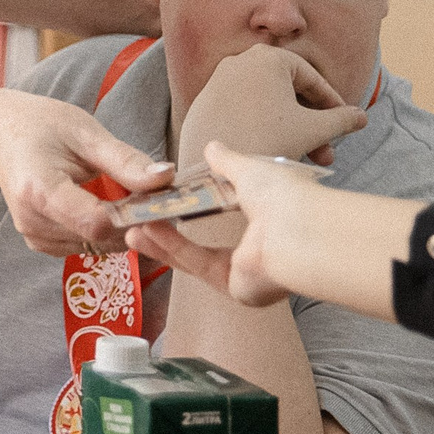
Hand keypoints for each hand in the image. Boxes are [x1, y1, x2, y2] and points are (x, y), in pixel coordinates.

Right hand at [0, 89, 171, 255]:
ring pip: (99, 245)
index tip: (157, 198)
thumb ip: (125, 161)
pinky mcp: (42, 243)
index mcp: (39, 190)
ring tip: (127, 193)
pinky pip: (88, 244)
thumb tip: (167, 178)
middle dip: (133, 221)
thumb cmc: (38, 127)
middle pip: (101, 237)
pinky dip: (105, 229)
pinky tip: (106, 204)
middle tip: (152, 193)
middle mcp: (33, 221)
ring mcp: (35, 236)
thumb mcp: (84, 132)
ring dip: (122, 226)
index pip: (97, 223)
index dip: (132, 216)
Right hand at [127, 143, 322, 305]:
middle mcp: (258, 249)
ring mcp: (247, 272)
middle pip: (204, 241)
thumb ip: (228, 162)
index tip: (167, 199)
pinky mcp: (236, 287)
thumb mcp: (250, 170)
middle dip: (168, 232)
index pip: (226, 212)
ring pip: (195, 257)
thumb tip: (212, 146)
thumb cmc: (287, 197)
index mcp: (267, 219)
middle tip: (140, 221)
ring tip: (133, 229)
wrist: (300, 232)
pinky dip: (172, 248)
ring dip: (163, 242)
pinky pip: (198, 264)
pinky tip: (148, 233)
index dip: (195, 205)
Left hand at [174, 47, 365, 248]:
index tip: (347, 121)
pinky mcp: (203, 105)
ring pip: (266, 105)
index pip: (310, 78)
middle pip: (287, 93)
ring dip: (291, 130)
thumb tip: (361, 117)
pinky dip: (263, 128)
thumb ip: (341, 119)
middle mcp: (238, 62)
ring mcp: (216, 83)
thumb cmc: (267, 142)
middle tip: (328, 153)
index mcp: (266, 57)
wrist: (213, 170)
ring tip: (307, 160)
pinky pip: (243, 113)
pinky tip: (276, 154)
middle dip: (312, 124)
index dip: (332, 102)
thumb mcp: (313, 129)